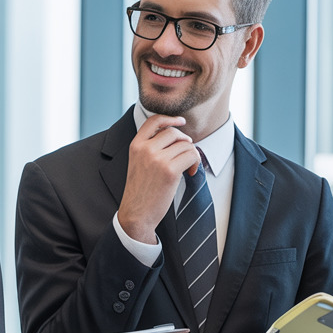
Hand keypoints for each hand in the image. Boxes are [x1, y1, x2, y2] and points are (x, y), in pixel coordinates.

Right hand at [116, 115, 200, 243]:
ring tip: (188, 168)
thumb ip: (150, 147)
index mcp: (136, 145)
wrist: (136, 213)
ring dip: (192, 155)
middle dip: (185, 142)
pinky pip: (191, 156)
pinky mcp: (170, 171)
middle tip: (187, 154)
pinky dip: (196, 163)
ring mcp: (157, 159)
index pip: (153, 121)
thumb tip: (178, 136)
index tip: (181, 121)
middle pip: (173, 132)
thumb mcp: (138, 163)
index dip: (170, 118)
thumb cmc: (140, 191)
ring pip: (185, 145)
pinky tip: (190, 173)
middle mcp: (145, 149)